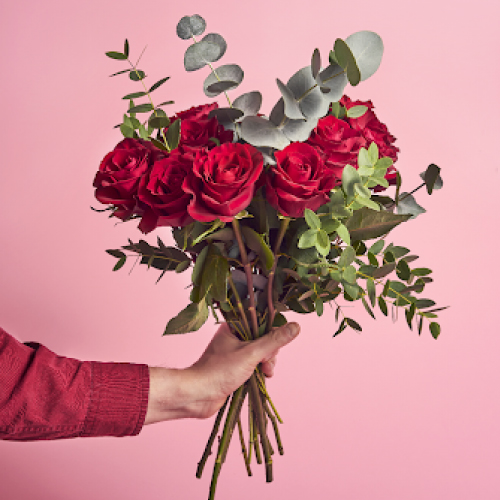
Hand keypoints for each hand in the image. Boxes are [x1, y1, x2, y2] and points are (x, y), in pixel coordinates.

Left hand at [144, 322, 299, 423]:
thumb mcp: (252, 353)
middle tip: (265, 364)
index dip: (272, 334)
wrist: (198, 395)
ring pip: (261, 353)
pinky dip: (260, 372)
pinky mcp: (234, 368)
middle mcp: (234, 337)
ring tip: (264, 374)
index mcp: (234, 326)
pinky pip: (254, 365)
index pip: (262, 322)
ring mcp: (234, 353)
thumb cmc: (220, 371)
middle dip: (270, 353)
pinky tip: (261, 379)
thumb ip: (274, 341)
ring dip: (267, 364)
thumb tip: (296, 327)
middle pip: (264, 339)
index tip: (272, 348)